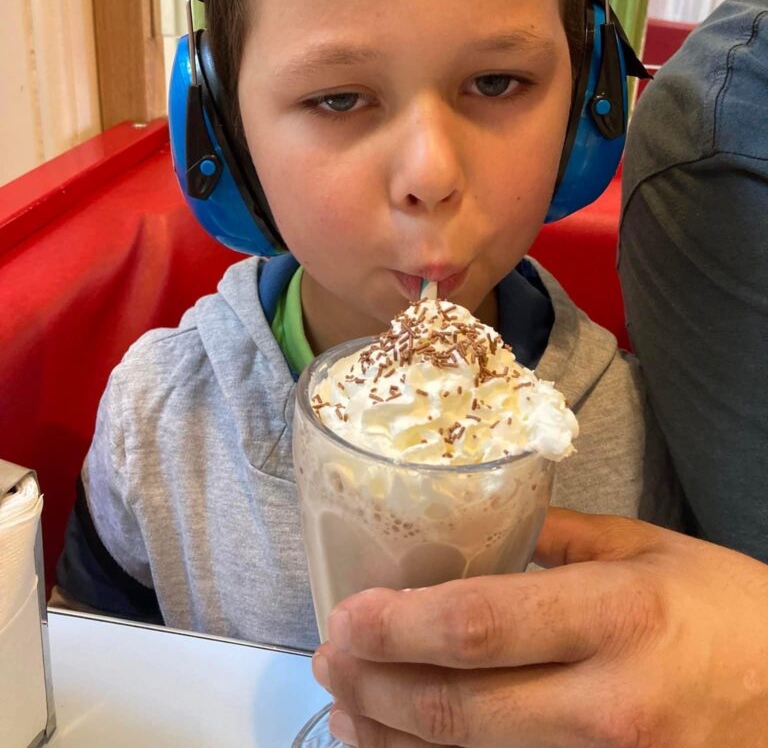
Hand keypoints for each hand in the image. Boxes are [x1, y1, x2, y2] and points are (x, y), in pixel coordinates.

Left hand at [312, 508, 767, 746]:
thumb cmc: (733, 613)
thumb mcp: (651, 548)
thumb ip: (560, 535)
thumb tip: (478, 519)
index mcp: (618, 618)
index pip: (481, 625)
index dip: (399, 625)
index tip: (347, 615)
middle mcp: (609, 707)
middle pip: (460, 708)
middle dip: (377, 686)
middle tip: (330, 660)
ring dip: (394, 741)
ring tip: (349, 711)